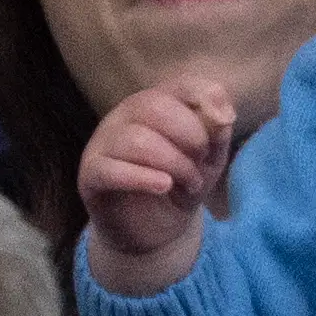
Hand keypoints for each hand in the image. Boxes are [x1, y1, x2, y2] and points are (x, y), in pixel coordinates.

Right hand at [78, 78, 234, 293]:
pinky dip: (142, 178)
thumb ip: (217, 132)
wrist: (156, 231)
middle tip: (203, 160)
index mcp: (157, 103)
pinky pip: (110, 169)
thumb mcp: (210, 159)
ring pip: (135, 139)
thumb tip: (223, 112)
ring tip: (191, 183)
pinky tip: (163, 187)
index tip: (224, 123)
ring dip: (174, 163)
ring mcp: (103, 143)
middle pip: (153, 105)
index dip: (205, 98)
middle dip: (190, 134)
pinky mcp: (91, 175)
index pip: (180, 83)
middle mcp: (125, 116)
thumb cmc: (182, 184)